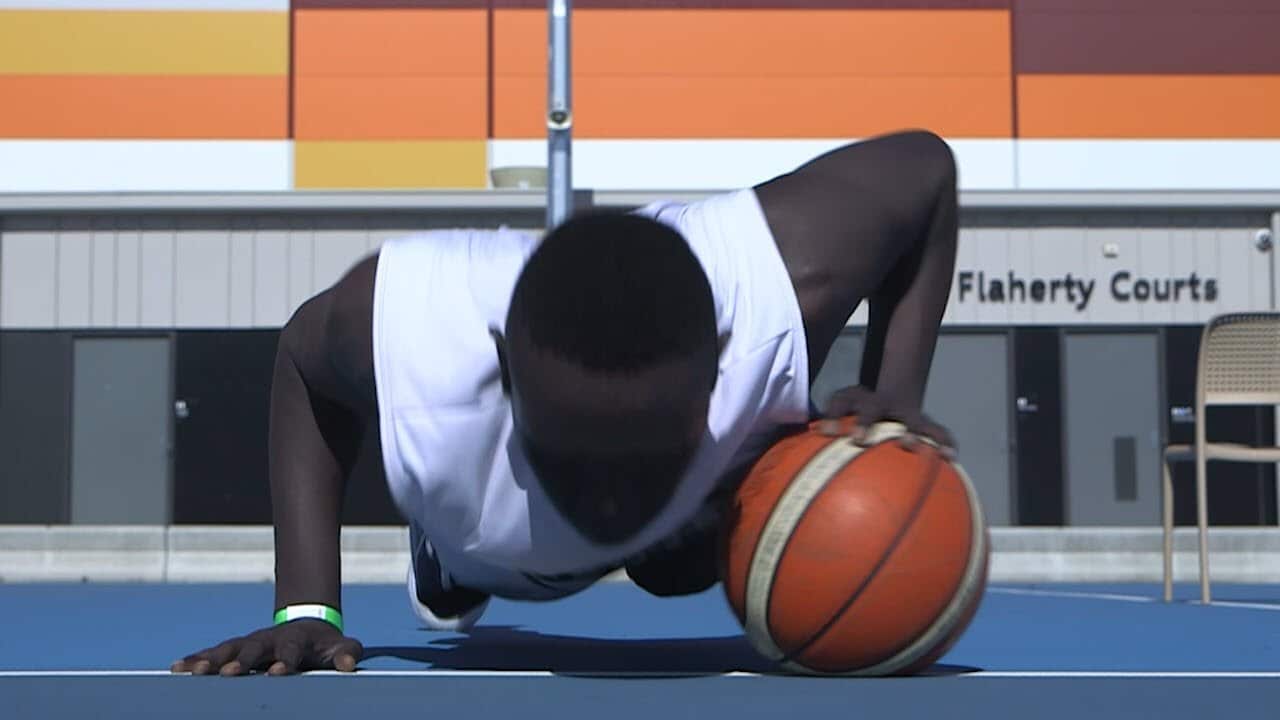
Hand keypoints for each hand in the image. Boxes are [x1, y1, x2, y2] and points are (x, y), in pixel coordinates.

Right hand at [171, 619, 362, 676]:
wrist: (309, 626)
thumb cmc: (325, 646)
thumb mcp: (341, 647)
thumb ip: (346, 654)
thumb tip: (350, 665)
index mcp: (296, 640)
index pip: (290, 650)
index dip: (285, 661)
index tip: (277, 673)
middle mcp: (268, 639)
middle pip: (253, 648)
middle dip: (241, 661)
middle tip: (227, 674)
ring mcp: (249, 642)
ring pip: (227, 649)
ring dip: (210, 660)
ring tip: (192, 672)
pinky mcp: (235, 649)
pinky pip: (212, 653)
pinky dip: (196, 659)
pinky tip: (178, 669)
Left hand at [819, 385, 955, 457]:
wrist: (895, 389)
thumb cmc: (858, 415)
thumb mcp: (840, 419)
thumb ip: (820, 440)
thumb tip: (794, 470)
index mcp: (854, 399)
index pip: (839, 401)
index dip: (832, 416)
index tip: (827, 434)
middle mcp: (878, 402)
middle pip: (870, 407)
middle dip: (865, 422)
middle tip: (859, 441)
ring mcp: (902, 410)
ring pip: (907, 418)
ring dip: (909, 432)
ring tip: (911, 447)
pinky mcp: (922, 421)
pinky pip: (935, 432)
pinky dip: (943, 442)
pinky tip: (951, 457)